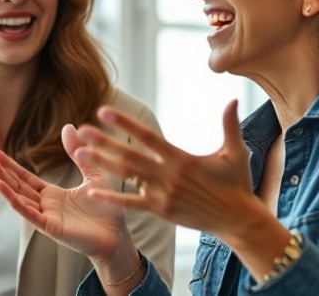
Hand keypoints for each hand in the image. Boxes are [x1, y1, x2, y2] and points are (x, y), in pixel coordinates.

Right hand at [0, 124, 132, 264]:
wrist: (119, 237)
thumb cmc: (107, 210)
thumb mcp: (93, 173)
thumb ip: (78, 153)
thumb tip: (67, 126)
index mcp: (52, 195)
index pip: (25, 177)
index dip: (10, 165)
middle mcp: (45, 206)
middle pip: (18, 186)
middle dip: (1, 172)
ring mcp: (47, 217)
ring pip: (19, 198)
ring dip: (3, 184)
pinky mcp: (51, 227)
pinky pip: (29, 212)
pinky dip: (14, 200)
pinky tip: (1, 187)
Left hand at [73, 99, 260, 237]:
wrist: (238, 220)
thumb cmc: (237, 184)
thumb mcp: (236, 153)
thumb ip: (230, 126)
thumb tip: (233, 100)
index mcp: (182, 158)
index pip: (148, 136)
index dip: (125, 123)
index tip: (105, 111)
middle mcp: (169, 175)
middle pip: (130, 155)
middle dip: (104, 142)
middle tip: (82, 130)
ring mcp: (163, 194)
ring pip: (127, 177)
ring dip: (102, 164)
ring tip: (80, 153)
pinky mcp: (161, 211)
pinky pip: (131, 204)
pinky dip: (111, 198)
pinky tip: (92, 192)